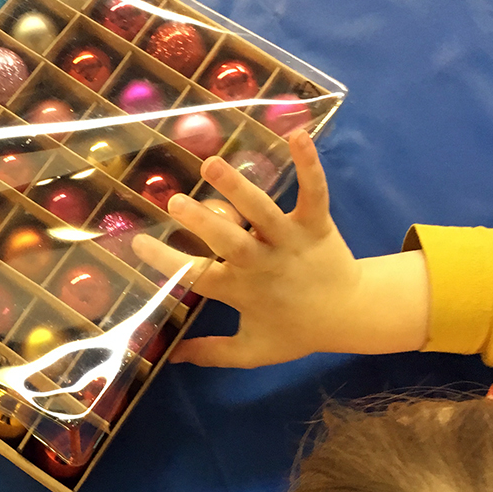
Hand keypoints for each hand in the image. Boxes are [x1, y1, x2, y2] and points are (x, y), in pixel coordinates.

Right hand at [132, 130, 427, 368]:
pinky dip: (309, 164)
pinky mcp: (316, 224)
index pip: (198, 277)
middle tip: (175, 202)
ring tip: (212, 164)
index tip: (138, 243)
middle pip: (228, 242)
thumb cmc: (297, 330)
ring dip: (239, 187)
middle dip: (202, 221)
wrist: (353, 314)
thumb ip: (213, 353)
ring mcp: (290, 241)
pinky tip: (296, 134)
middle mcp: (262, 263)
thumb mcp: (253, 351)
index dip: (167, 262)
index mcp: (242, 291)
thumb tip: (172, 357)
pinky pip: (314, 192)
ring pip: (263, 212)